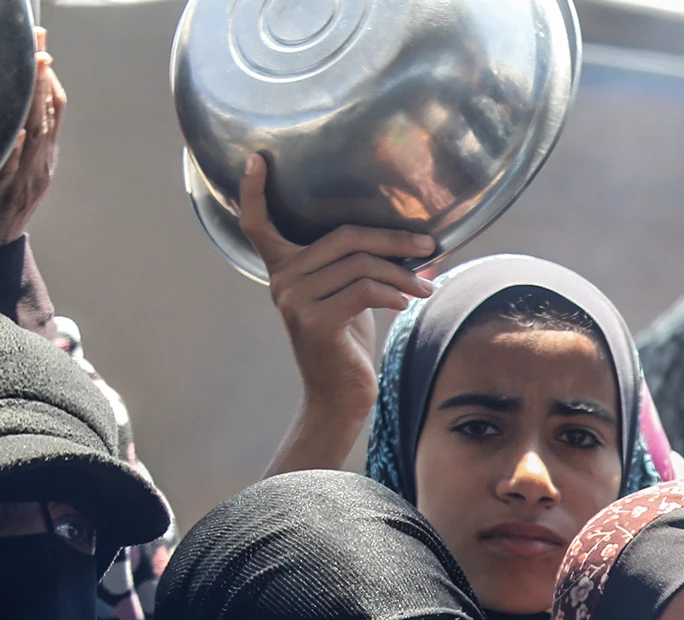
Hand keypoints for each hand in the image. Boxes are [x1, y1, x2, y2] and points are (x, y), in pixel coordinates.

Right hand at [238, 153, 434, 473]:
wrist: (340, 396)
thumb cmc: (348, 344)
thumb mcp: (351, 297)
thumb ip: (361, 267)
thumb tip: (418, 242)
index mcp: (283, 268)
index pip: (258, 225)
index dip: (254, 191)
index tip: (257, 159)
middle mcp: (281, 280)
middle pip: (344, 238)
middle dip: (393, 239)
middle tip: (429, 244)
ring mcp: (294, 299)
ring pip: (360, 265)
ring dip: (403, 272)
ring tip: (428, 285)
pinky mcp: (314, 321)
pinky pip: (363, 290)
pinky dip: (393, 292)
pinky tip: (408, 301)